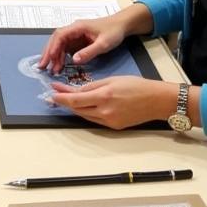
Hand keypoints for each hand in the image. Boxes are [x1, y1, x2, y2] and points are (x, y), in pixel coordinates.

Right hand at [38, 14, 130, 72]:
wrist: (121, 25)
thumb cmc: (113, 32)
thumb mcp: (103, 43)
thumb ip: (89, 52)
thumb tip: (74, 60)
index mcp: (78, 27)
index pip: (60, 35)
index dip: (53, 47)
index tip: (50, 59)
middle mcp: (74, 29)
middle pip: (56, 39)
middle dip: (48, 52)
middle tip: (43, 66)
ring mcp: (75, 35)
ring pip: (60, 44)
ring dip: (54, 56)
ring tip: (52, 70)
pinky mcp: (78, 40)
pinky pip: (66, 48)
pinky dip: (61, 56)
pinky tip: (60, 65)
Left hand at [49, 76, 177, 130]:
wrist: (154, 100)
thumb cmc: (135, 86)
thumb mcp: (111, 80)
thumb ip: (93, 86)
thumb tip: (77, 90)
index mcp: (104, 96)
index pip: (76, 99)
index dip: (62, 97)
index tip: (52, 93)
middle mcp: (105, 111)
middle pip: (78, 109)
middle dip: (65, 102)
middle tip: (54, 95)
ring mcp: (109, 121)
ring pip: (85, 115)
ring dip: (74, 108)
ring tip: (65, 99)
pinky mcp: (114, 127)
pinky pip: (94, 119)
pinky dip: (86, 112)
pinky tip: (82, 106)